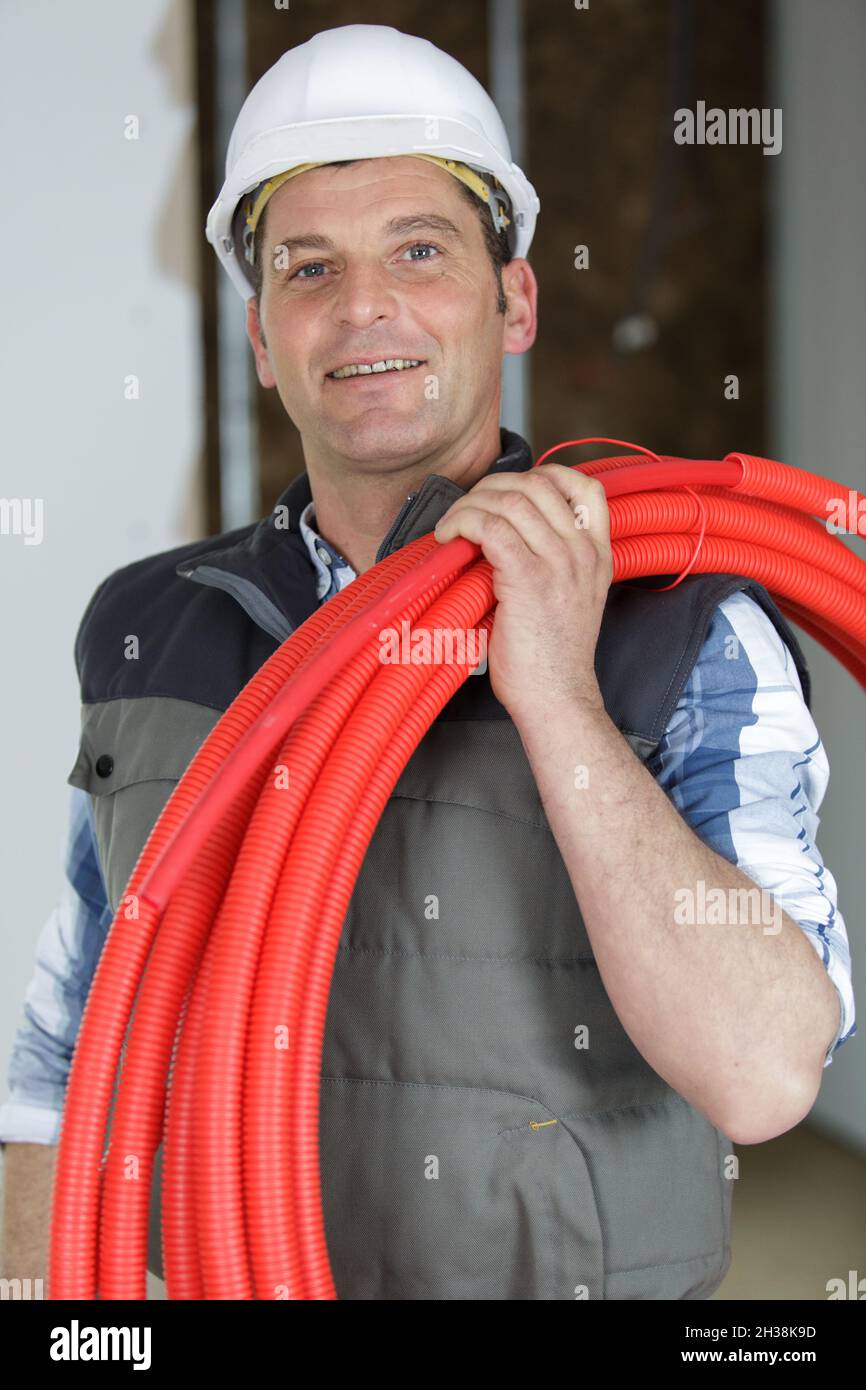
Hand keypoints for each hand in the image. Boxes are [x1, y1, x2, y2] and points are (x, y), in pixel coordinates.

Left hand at [433, 463, 612, 723]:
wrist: (557, 699)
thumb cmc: (551, 659)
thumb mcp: (569, 600)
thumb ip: (551, 562)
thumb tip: (500, 532)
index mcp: (598, 555)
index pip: (586, 487)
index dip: (543, 475)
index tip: (509, 491)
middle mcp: (583, 553)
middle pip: (538, 484)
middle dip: (492, 487)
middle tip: (467, 510)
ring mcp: (560, 564)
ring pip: (510, 500)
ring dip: (470, 504)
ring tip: (452, 526)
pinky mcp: (529, 579)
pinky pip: (490, 527)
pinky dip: (462, 523)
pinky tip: (448, 538)